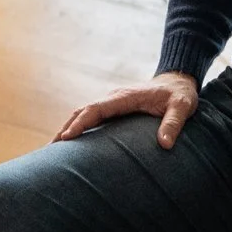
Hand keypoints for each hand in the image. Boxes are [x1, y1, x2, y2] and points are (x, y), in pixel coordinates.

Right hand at [56, 71, 199, 148]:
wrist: (178, 81)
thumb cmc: (180, 95)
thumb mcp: (182, 108)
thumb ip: (173, 124)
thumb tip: (165, 145)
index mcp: (124, 97)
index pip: (95, 109)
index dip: (80, 123)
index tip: (66, 138)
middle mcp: (114, 98)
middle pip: (82, 112)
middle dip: (66, 129)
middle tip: (50, 149)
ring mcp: (112, 103)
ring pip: (83, 114)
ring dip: (69, 128)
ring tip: (54, 149)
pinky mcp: (114, 109)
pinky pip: (92, 117)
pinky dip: (78, 127)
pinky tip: (73, 143)